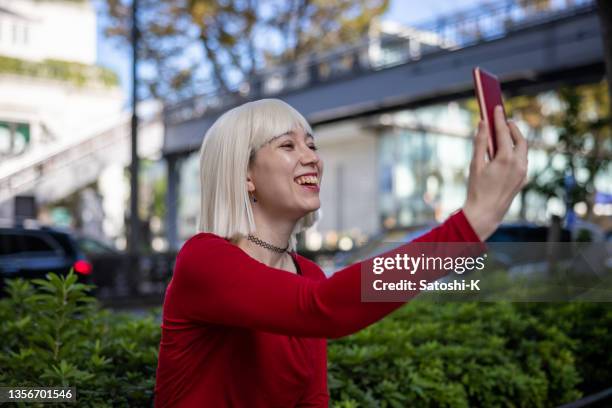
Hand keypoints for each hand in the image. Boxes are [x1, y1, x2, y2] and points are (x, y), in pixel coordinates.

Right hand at [463, 105, 528, 240]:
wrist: (485, 213)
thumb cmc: (477, 189)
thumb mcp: (475, 164)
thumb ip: (480, 142)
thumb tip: (483, 124)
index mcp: (505, 159)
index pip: (504, 132)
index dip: (499, 119)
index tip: (496, 108)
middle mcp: (518, 164)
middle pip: (520, 139)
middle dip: (512, 128)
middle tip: (504, 120)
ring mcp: (523, 172)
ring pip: (523, 150)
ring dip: (516, 140)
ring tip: (505, 134)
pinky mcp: (523, 179)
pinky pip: (523, 160)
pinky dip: (517, 152)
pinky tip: (507, 152)